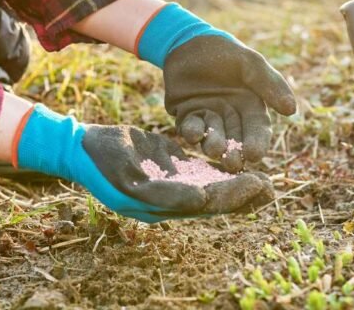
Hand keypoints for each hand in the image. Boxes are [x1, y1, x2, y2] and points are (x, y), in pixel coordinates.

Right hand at [15, 105, 273, 221]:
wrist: (83, 147)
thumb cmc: (102, 159)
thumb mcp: (129, 174)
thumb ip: (164, 191)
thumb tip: (201, 199)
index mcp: (160, 204)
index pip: (204, 203)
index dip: (232, 197)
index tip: (257, 186)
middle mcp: (169, 199)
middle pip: (213, 200)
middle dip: (242, 195)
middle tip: (270, 188)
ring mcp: (170, 184)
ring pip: (211, 189)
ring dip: (238, 187)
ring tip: (266, 184)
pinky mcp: (170, 169)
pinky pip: (201, 174)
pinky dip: (222, 173)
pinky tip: (242, 166)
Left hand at [164, 36, 295, 170]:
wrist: (190, 40)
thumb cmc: (226, 52)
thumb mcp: (251, 64)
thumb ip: (269, 84)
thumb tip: (291, 110)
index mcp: (250, 107)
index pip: (257, 130)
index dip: (257, 143)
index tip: (255, 155)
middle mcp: (231, 116)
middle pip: (235, 140)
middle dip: (234, 152)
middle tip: (233, 162)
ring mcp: (208, 117)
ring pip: (212, 137)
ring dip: (213, 145)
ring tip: (215, 150)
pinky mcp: (186, 115)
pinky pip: (190, 128)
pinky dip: (192, 132)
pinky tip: (194, 133)